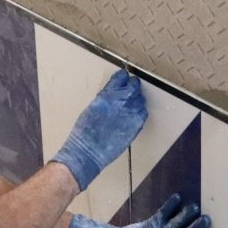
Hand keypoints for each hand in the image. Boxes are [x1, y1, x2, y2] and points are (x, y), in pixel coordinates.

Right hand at [51, 69, 146, 190]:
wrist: (88, 150)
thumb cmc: (84, 131)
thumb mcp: (92, 106)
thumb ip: (105, 97)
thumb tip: (113, 93)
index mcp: (108, 94)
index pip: (122, 77)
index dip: (122, 78)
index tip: (121, 80)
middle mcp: (122, 100)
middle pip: (135, 85)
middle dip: (132, 86)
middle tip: (128, 91)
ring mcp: (131, 112)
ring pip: (141, 99)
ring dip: (136, 100)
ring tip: (128, 106)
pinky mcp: (136, 125)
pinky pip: (143, 113)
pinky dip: (138, 113)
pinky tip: (131, 117)